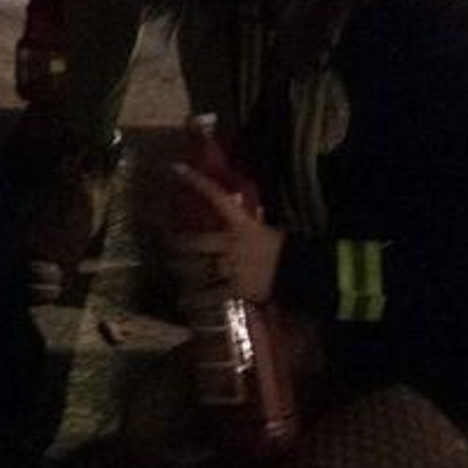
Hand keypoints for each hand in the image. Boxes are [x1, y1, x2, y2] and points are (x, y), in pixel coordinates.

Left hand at [171, 165, 284, 302]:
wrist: (299, 272)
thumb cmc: (280, 247)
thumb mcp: (262, 226)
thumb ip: (242, 220)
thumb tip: (231, 204)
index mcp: (241, 224)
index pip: (216, 197)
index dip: (196, 181)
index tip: (176, 167)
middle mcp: (232, 244)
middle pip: (195, 243)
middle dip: (179, 245)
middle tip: (168, 245)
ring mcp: (233, 267)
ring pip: (199, 269)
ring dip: (184, 272)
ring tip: (173, 271)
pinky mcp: (236, 288)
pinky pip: (211, 293)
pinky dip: (197, 298)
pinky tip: (186, 300)